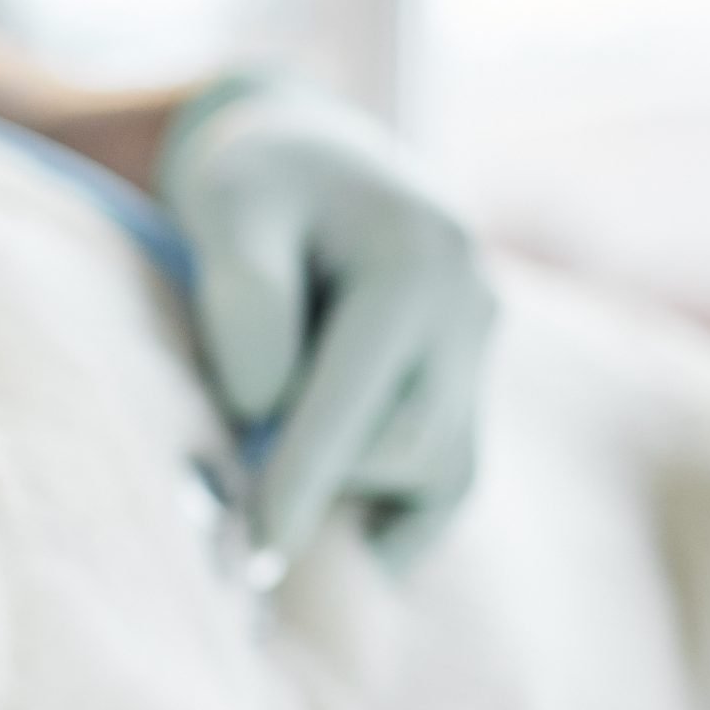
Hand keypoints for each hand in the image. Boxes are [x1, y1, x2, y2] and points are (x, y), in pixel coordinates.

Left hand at [159, 77, 498, 566]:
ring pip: (433, 471)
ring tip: (274, 467)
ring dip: (349, 488)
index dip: (300, 481)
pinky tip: (337, 539)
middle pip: (404, 446)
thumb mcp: (227, 208)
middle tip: (232, 471)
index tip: (254, 551)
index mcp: (417, 262)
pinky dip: (395, 519)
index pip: (356, 401)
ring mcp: (482, 350)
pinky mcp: (472, 385)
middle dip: (318, 475)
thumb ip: (246, 301)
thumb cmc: (254, 183)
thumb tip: (267, 413)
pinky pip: (450, 479)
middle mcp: (471, 308)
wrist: (309, 158)